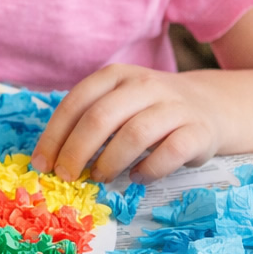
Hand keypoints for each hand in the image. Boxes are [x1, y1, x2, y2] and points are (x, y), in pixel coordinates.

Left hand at [31, 64, 223, 182]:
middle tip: (66, 176)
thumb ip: (87, 122)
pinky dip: (148, 170)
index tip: (42, 164)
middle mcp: (144, 85)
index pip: (76, 103)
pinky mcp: (199, 131)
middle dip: (76, 151)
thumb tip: (50, 158)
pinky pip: (170, 153)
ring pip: (134, 134)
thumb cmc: (148, 111)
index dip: (54, 136)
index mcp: (115, 75)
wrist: (210, 106)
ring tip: (100, 177)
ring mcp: (174, 106)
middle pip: (100, 118)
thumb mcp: (116, 103)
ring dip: (110, 162)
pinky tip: (138, 177)